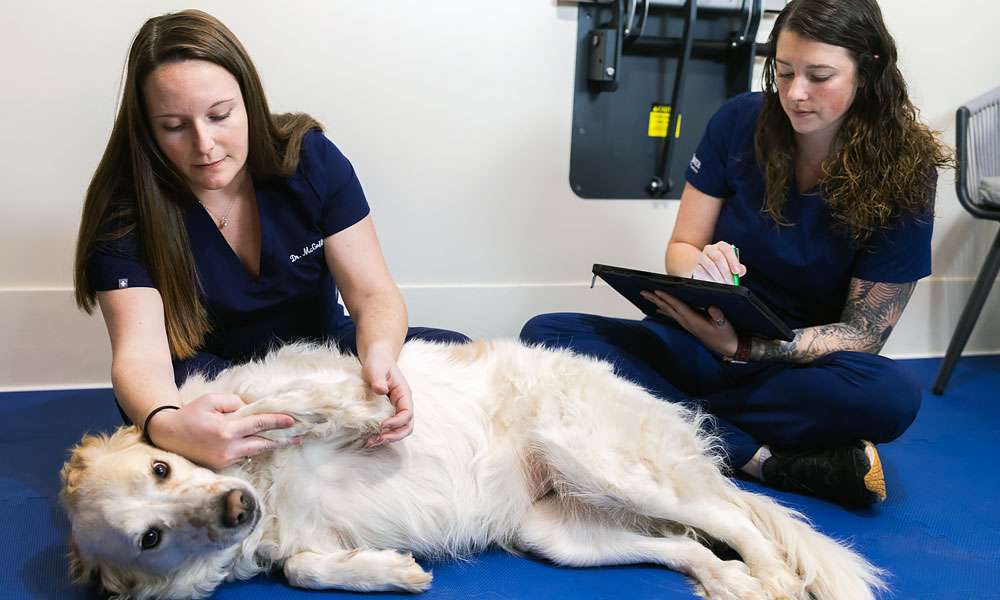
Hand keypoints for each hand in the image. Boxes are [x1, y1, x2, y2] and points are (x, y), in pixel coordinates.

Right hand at [145, 393, 300, 469]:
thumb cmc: (190, 414)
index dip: (277, 422)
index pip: (258, 425)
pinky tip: (268, 444)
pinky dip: (256, 449)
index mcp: (225, 430)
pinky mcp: (221, 465)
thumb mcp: (210, 400)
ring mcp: (225, 459)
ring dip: (272, 445)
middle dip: (283, 439)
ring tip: (291, 440)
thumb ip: (234, 402)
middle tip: (302, 436)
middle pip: (263, 444)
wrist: (167, 435)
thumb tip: (250, 408)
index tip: (293, 420)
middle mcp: (227, 448)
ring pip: (255, 451)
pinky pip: (244, 455)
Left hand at [361, 349, 413, 446]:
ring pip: (399, 429)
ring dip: (388, 438)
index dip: (397, 422)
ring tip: (372, 442)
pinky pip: (389, 427)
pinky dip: (382, 434)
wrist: (377, 359)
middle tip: (378, 439)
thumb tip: (381, 391)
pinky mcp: (387, 412)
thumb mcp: (376, 368)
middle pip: (407, 426)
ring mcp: (396, 409)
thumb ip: (379, 379)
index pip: (407, 413)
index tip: (382, 425)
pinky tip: (370, 437)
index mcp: (404, 394)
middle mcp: (402, 404)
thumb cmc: (378, 362)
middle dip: (394, 435)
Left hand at [641, 290, 738, 358]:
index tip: (657, 291)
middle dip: (655, 299)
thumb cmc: (725, 334)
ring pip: (668, 311)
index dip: (667, 298)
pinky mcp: (688, 325)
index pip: (677, 306)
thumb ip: (718, 317)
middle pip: (668, 308)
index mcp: (693, 320)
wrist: (726, 347)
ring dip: (657, 303)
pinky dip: (665, 310)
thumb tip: (713, 309)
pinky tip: (658, 309)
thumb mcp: (725, 325)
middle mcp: (686, 322)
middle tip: (643, 292)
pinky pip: (673, 316)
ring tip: (647, 297)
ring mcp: (686, 324)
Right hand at [692, 241, 745, 283]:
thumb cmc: (721, 267)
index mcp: (721, 246)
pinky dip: (710, 279)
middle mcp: (710, 249)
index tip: (736, 272)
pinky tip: (715, 282)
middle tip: (731, 282)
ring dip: (719, 277)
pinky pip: (703, 272)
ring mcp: (702, 257)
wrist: (706, 269)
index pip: (727, 249)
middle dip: (726, 272)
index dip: (733, 261)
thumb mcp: (731, 266)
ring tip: (724, 283)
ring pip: (710, 266)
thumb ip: (738, 268)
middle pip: (718, 258)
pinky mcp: (696, 266)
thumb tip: (741, 270)